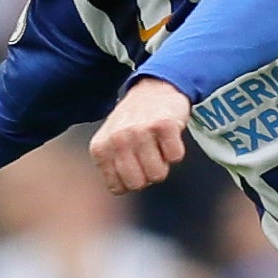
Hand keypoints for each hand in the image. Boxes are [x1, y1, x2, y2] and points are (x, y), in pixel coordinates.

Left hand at [91, 78, 190, 193]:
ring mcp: (141, 131)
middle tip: (148, 155)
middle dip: (147, 175)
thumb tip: (122, 189)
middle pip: (138, 184)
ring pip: (158, 174)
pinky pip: (175, 157)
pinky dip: (176, 150)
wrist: (155, 88)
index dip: (132, 180)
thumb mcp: (111, 143)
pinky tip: (168, 136)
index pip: (118, 188)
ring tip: (157, 144)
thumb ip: (112, 168)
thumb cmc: (133, 122)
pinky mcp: (164, 125)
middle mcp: (118, 139)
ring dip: (163, 162)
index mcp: (101, 148)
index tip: (134, 163)